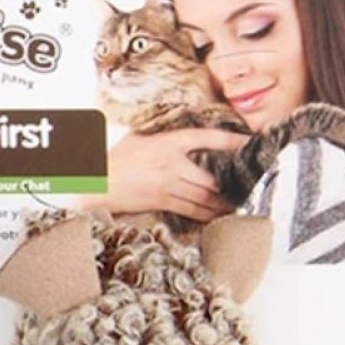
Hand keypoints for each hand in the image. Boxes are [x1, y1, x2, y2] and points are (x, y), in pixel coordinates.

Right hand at [79, 128, 245, 221]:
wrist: (96, 182)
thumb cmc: (116, 158)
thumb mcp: (138, 137)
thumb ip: (160, 132)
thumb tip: (178, 128)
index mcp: (167, 142)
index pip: (206, 139)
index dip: (230, 142)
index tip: (248, 142)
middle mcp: (171, 164)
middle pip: (210, 176)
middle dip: (231, 182)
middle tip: (249, 183)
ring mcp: (167, 185)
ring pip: (204, 197)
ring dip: (223, 202)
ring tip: (238, 203)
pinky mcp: (162, 202)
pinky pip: (191, 210)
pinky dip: (207, 214)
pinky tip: (218, 215)